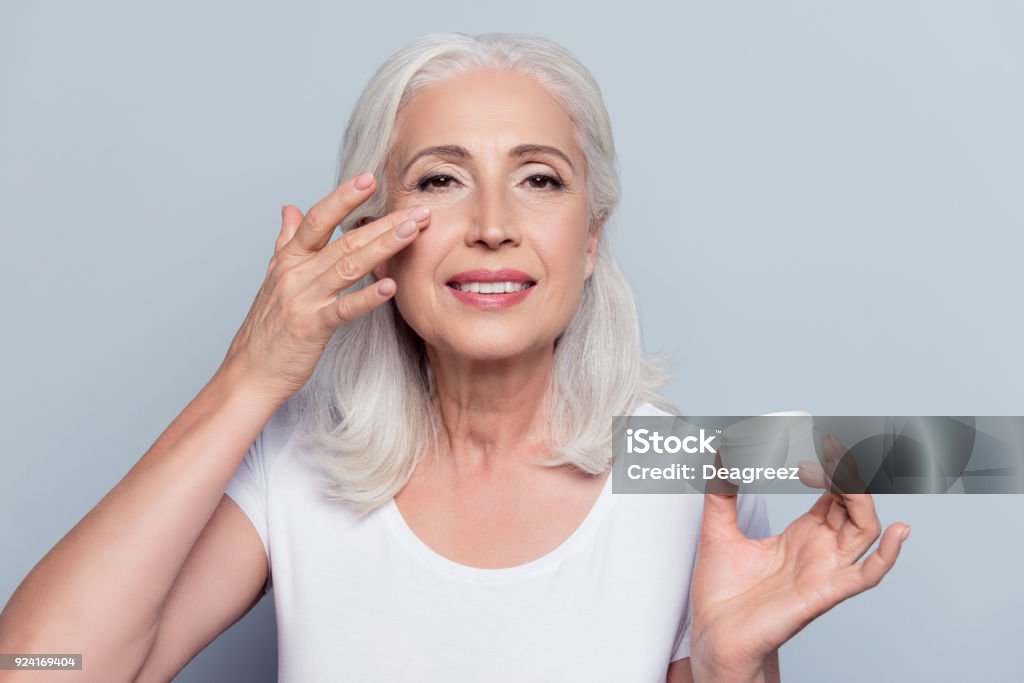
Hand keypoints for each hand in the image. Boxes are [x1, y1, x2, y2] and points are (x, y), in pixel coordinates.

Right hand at [219, 171, 430, 403]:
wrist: (249, 373)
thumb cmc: (267, 330)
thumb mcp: (273, 278)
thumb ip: (284, 241)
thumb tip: (288, 207)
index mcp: (288, 260)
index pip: (317, 220)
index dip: (342, 197)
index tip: (369, 178)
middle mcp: (295, 274)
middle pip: (344, 240)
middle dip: (383, 222)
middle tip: (417, 207)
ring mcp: (303, 299)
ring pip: (348, 266)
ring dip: (384, 246)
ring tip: (413, 231)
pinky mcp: (312, 328)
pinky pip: (344, 309)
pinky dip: (368, 297)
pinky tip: (391, 285)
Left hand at [688, 437, 909, 682]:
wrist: (713, 634)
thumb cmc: (722, 592)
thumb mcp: (717, 529)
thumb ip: (721, 491)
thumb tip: (722, 455)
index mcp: (801, 535)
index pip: (832, 494)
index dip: (831, 467)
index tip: (822, 442)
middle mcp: (820, 550)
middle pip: (853, 506)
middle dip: (849, 474)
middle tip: (833, 445)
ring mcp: (825, 571)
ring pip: (865, 531)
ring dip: (861, 498)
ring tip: (844, 470)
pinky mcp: (823, 593)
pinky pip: (867, 576)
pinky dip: (888, 555)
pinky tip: (898, 532)